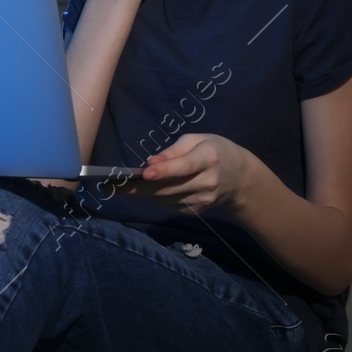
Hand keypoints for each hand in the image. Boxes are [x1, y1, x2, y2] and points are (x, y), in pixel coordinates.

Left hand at [116, 132, 254, 215]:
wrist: (240, 179)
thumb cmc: (215, 151)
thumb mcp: (198, 140)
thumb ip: (173, 151)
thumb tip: (150, 163)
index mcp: (209, 158)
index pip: (185, 166)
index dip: (164, 170)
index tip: (144, 173)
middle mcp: (207, 182)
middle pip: (169, 187)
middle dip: (138, 187)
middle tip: (112, 185)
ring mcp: (203, 200)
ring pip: (165, 199)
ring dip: (142, 193)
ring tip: (120, 186)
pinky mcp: (196, 211)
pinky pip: (169, 205)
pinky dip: (154, 197)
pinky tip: (144, 190)